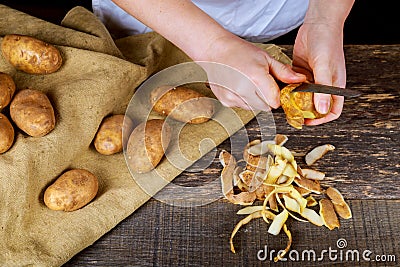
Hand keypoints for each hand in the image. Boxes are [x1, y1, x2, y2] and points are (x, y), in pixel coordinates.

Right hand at [202, 35, 305, 110]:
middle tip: (260, 83)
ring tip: (248, 82)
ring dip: (256, 99)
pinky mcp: (225, 101)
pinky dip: (244, 99)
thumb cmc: (239, 52)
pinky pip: (242, 106)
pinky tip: (239, 86)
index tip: (275, 87)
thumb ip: (283, 72)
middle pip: (265, 106)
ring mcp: (232, 97)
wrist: (215, 51)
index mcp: (255, 78)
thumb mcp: (265, 58)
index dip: (277, 95)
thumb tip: (300, 80)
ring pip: (254, 108)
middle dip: (267, 98)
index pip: (275, 101)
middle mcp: (242, 90)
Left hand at [292, 0, 353, 124]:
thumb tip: (322, 110)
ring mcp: (312, 79)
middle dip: (305, 112)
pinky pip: (295, 86)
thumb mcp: (324, 67)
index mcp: (335, 86)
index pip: (332, 110)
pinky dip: (289, 90)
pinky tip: (282, 91)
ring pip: (303, 97)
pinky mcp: (301, 73)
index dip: (322, 119)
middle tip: (293, 115)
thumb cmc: (327, 43)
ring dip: (295, 102)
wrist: (318, 25)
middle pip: (315, 106)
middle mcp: (324, 85)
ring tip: (285, 105)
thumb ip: (322, 89)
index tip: (309, 122)